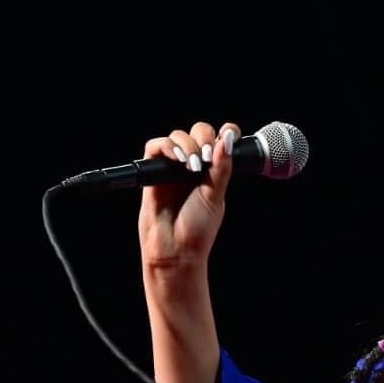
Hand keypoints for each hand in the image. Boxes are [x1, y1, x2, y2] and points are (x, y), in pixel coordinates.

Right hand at [137, 121, 241, 272]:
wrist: (175, 251)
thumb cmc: (197, 230)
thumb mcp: (215, 196)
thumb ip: (221, 168)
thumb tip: (227, 138)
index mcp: (212, 170)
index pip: (220, 140)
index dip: (226, 132)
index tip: (230, 134)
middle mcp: (193, 166)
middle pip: (198, 132)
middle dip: (204, 137)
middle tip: (207, 157)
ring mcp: (172, 168)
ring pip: (177, 136)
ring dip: (187, 144)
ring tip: (192, 166)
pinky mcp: (153, 172)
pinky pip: (154, 147)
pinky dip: (166, 146)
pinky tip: (178, 159)